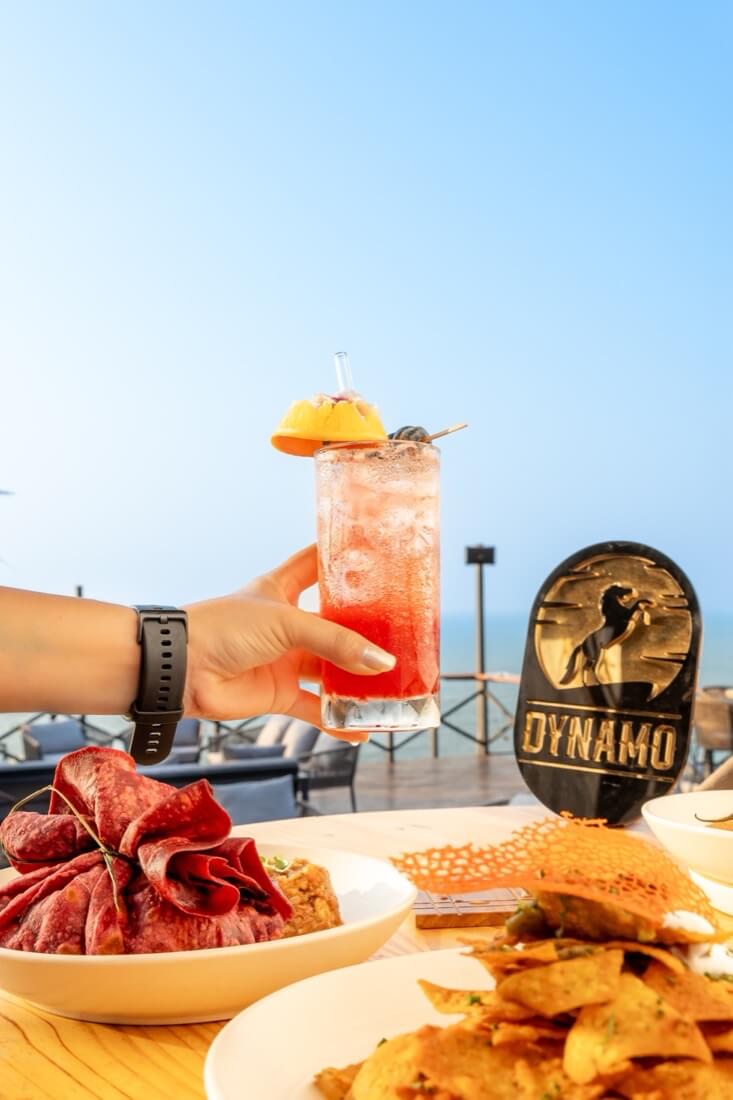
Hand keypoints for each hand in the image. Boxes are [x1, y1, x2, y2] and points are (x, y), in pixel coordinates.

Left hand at [182, 545, 395, 739]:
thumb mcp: (287, 622)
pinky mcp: (279, 692)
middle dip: (365, 629)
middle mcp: (288, 622)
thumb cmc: (224, 628)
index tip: (377, 556)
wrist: (183, 670)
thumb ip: (335, 641)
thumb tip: (381, 662)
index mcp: (282, 588)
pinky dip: (337, 719)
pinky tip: (362, 728)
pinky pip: (315, 708)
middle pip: (335, 624)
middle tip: (402, 632)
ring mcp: (285, 658)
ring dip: (357, 678)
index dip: (343, 559)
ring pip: (330, 669)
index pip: (317, 564)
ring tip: (393, 684)